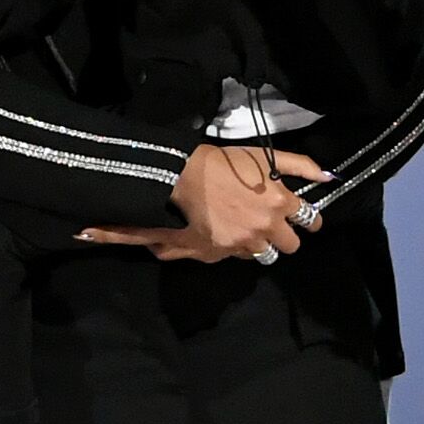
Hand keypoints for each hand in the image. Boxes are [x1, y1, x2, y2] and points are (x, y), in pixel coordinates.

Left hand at [80, 145, 327, 262]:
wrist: (180, 176)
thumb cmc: (174, 210)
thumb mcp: (165, 241)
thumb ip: (155, 249)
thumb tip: (97, 241)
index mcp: (242, 245)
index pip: (260, 255)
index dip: (255, 247)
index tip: (250, 240)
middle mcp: (265, 227)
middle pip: (289, 242)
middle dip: (284, 238)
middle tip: (274, 228)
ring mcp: (276, 198)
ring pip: (306, 215)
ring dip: (305, 217)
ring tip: (305, 215)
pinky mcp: (276, 169)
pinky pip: (301, 168)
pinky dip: (313, 171)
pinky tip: (326, 176)